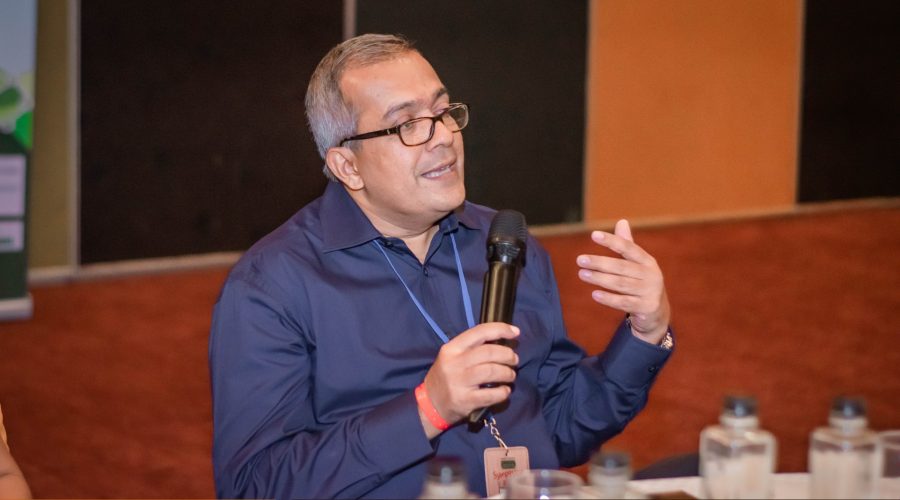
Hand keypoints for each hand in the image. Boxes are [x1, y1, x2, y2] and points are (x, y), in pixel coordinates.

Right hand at [421, 323, 518, 434]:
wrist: (430, 404)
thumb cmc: (447, 376)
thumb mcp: (452, 356)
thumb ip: (473, 348)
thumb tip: (503, 340)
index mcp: (452, 348)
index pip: (480, 332)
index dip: (500, 329)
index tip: (515, 332)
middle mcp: (454, 363)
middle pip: (489, 352)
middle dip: (507, 355)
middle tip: (514, 360)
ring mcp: (459, 382)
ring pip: (492, 371)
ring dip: (507, 373)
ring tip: (510, 375)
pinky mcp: (465, 400)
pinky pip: (491, 394)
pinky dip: (503, 392)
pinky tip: (504, 391)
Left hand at [576, 219, 670, 344]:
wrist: (657, 312)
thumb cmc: (642, 282)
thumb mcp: (637, 264)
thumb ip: (627, 245)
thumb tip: (622, 221)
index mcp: (647, 261)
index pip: (629, 247)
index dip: (612, 241)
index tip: (593, 235)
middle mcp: (651, 275)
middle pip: (622, 267)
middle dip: (600, 262)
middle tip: (580, 259)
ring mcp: (650, 292)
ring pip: (621, 284)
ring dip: (600, 279)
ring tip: (582, 274)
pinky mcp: (646, 307)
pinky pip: (624, 303)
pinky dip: (609, 298)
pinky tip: (594, 294)